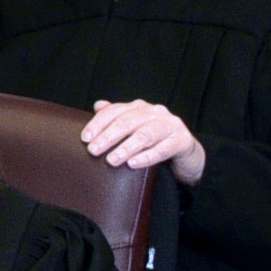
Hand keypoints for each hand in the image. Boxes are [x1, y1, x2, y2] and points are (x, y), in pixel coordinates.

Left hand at [78, 98, 212, 183]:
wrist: (186, 152)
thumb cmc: (155, 140)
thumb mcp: (134, 128)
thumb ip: (117, 117)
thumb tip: (98, 105)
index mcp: (139, 107)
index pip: (114, 112)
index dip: (98, 124)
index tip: (85, 138)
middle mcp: (155, 112)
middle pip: (127, 122)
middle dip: (108, 136)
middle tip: (93, 151)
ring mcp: (170, 124)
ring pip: (145, 134)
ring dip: (126, 148)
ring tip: (111, 160)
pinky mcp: (182, 140)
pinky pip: (163, 149)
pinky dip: (147, 157)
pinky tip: (133, 164)